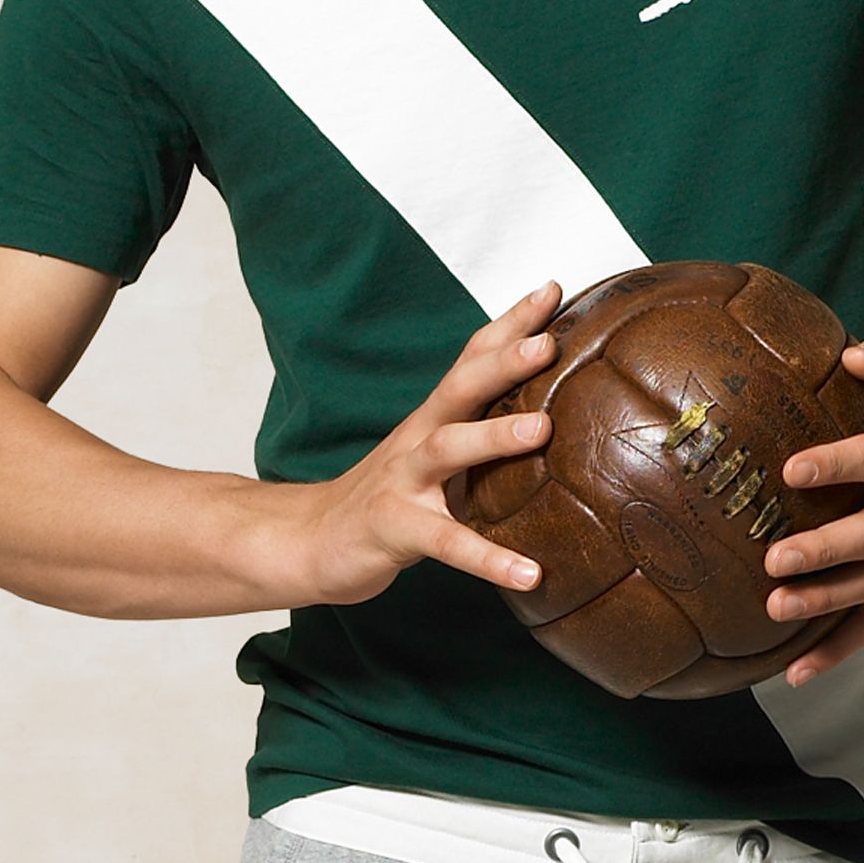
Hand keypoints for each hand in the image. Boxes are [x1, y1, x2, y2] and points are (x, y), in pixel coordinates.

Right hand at [301, 280, 561, 606]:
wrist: (310, 540)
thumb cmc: (389, 496)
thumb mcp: (433, 455)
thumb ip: (480, 435)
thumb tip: (553, 419)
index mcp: (433, 416)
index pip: (472, 358)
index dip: (509, 323)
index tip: (553, 289)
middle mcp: (418, 437)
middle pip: (460, 388)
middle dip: (503, 361)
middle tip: (548, 343)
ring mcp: (402, 481)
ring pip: (447, 449)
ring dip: (493, 436)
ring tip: (542, 429)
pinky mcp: (394, 528)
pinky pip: (447, 543)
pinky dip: (488, 557)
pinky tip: (529, 573)